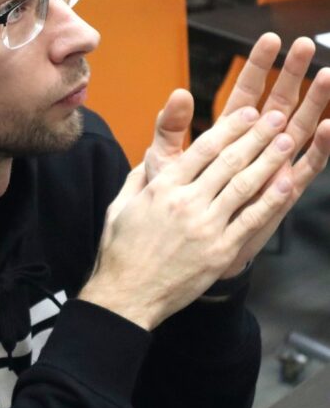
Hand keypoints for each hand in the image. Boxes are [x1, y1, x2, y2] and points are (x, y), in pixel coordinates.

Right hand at [81, 105, 295, 329]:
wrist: (127, 294)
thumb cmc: (120, 251)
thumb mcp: (119, 206)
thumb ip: (139, 179)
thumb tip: (151, 159)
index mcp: (161, 188)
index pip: (202, 149)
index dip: (229, 127)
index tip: (247, 113)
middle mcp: (185, 202)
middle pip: (228, 161)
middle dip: (256, 135)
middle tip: (275, 117)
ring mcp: (205, 226)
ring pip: (244, 184)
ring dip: (269, 159)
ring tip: (287, 139)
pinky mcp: (220, 250)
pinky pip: (251, 219)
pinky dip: (271, 199)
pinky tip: (286, 182)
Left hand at [140, 33, 329, 276]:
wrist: (183, 245)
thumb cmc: (174, 201)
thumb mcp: (165, 161)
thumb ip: (171, 128)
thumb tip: (178, 93)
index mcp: (225, 134)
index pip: (246, 92)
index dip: (258, 66)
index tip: (271, 38)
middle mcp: (253, 146)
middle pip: (278, 103)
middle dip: (291, 75)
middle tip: (304, 46)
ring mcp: (271, 166)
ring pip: (298, 129)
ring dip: (314, 104)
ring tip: (328, 76)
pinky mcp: (282, 191)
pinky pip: (306, 166)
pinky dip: (320, 148)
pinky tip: (329, 127)